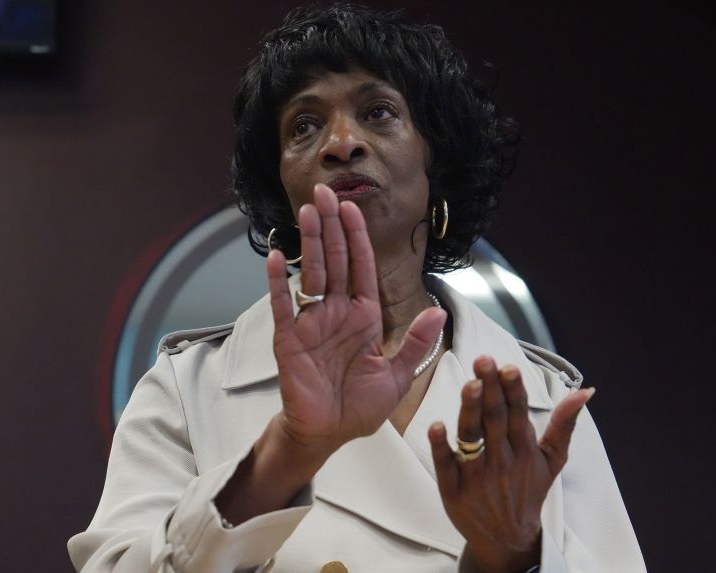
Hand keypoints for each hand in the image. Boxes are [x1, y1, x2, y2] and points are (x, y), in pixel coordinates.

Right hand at [266, 184, 445, 460]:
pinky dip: (278, 282)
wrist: (329, 434)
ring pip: (311, 274)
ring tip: (306, 212)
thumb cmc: (361, 407)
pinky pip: (283, 306)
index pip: (361, 267)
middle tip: (323, 193)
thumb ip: (415, 343)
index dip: (357, 236)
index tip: (352, 207)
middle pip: (335, 260)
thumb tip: (438, 310)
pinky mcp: (289, 339)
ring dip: (309, 243)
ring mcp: (311, 323)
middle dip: (331, 226)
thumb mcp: (397, 376)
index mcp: (364, 316)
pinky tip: (277, 256)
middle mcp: (337, 312)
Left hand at [427, 356, 594, 572]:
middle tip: (483, 360)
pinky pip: (445, 465)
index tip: (508, 366)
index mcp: (525, 451)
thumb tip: (584, 392)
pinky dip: (441, 446)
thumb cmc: (528, 491)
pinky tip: (436, 425)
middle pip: (494, 420)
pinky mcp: (453, 491)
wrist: (507, 539)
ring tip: (468, 384)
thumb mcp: (553, 461)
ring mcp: (476, 477)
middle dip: (489, 389)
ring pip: (471, 438)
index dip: (513, 390)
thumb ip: (564, 425)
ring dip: (469, 410)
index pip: (518, 414)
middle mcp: (502, 462)